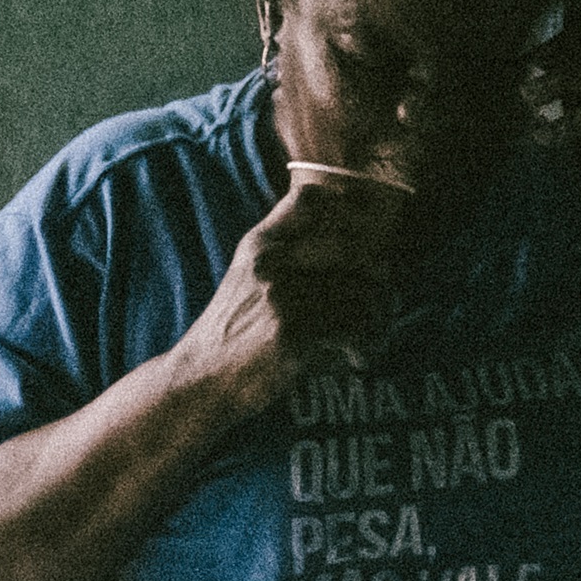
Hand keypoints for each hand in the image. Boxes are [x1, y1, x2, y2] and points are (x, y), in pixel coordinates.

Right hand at [169, 168, 404, 407]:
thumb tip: (340, 225)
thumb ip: (281, 248)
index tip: (359, 250)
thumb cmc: (231, 334)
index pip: (311, 199)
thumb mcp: (244, 277)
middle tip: (381, 307)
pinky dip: (365, 348)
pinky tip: (355, 360)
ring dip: (377, 322)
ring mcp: (281, 297)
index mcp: (259, 244)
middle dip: (379, 283)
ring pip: (363, 294)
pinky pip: (356, 330)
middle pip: (356, 251)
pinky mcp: (293, 334)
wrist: (199, 381)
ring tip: (369, 339)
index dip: (346, 215)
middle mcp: (271, 263)